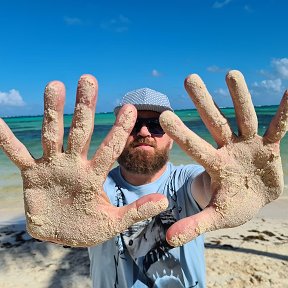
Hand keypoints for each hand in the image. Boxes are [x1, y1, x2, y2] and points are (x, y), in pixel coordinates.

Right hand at [0, 75, 167, 246]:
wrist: (61, 234)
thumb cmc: (87, 226)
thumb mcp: (113, 222)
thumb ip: (136, 212)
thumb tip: (165, 202)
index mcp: (93, 174)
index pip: (109, 149)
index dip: (120, 130)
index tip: (131, 108)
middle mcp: (74, 164)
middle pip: (80, 131)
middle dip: (84, 107)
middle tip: (89, 80)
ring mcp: (53, 166)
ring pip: (52, 134)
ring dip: (52, 112)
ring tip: (54, 85)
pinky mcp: (33, 174)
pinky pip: (17, 154)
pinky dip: (7, 140)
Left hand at [160, 70, 286, 245]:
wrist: (253, 200)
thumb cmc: (232, 206)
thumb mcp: (215, 217)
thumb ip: (194, 225)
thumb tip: (168, 240)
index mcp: (214, 165)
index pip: (195, 147)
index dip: (181, 133)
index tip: (163, 115)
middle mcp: (228, 149)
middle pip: (214, 122)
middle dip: (204, 101)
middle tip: (189, 78)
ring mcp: (248, 146)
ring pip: (243, 117)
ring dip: (239, 96)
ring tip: (231, 73)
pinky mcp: (268, 148)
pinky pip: (277, 127)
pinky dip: (284, 113)